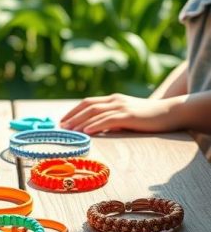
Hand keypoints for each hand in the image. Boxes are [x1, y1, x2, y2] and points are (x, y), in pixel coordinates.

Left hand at [60, 94, 177, 134]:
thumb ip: (113, 121)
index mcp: (113, 99)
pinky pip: (108, 119)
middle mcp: (115, 100)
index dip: (74, 111)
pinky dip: (95, 125)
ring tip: (69, 130)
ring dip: (80, 121)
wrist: (170, 112)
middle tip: (61, 127)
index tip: (63, 121)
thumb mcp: (127, 117)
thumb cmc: (148, 118)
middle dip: (73, 116)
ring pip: (95, 112)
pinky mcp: (129, 115)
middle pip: (88, 106)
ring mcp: (122, 106)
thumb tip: (97, 130)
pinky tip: (87, 131)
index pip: (88, 102)